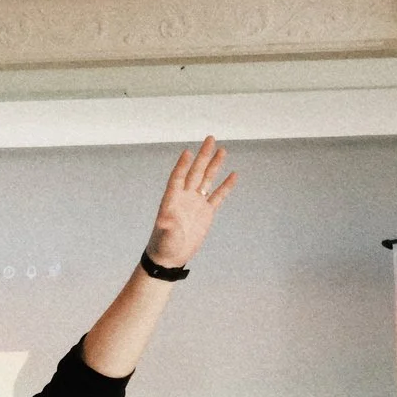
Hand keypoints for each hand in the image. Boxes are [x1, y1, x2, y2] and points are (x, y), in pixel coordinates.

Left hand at [145, 136, 237, 268]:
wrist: (170, 257)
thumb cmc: (163, 246)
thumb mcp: (165, 237)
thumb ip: (166, 227)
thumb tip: (165, 221)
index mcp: (172, 200)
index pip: (178, 177)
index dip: (182, 165)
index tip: (188, 152)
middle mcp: (184, 198)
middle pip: (195, 172)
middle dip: (203, 156)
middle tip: (210, 139)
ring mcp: (196, 203)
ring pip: (207, 180)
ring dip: (214, 165)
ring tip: (222, 150)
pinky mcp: (206, 212)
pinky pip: (217, 196)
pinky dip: (225, 186)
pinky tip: (233, 174)